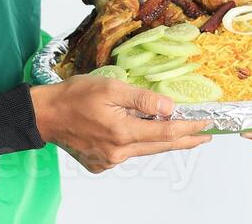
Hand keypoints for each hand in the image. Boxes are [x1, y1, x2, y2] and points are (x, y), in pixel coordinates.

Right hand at [29, 76, 211, 172]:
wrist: (45, 115)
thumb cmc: (74, 96)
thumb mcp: (111, 87)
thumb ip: (142, 98)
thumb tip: (169, 107)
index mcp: (122, 132)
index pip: (165, 132)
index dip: (189, 128)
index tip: (206, 124)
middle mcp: (118, 152)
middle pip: (159, 146)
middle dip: (184, 140)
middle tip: (205, 135)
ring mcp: (108, 161)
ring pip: (144, 150)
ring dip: (162, 140)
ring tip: (181, 133)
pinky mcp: (100, 164)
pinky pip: (127, 153)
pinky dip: (137, 143)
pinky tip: (140, 132)